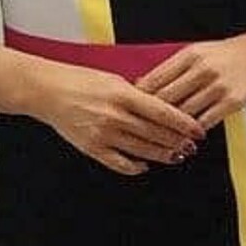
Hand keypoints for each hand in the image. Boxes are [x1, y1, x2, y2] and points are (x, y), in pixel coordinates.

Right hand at [35, 62, 203, 176]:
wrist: (47, 90)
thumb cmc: (79, 80)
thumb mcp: (113, 78)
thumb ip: (137, 94)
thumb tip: (162, 108)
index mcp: (122, 94)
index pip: (163, 112)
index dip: (184, 124)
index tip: (197, 130)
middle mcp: (115, 115)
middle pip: (156, 134)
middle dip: (177, 141)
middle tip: (191, 146)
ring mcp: (103, 134)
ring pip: (142, 150)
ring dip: (162, 155)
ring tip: (176, 156)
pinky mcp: (92, 148)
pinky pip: (119, 163)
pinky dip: (135, 166)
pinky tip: (145, 165)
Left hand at [135, 32, 245, 130]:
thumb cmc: (223, 56)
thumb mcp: (196, 53)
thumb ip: (171, 68)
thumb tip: (141, 85)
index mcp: (189, 55)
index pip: (156, 79)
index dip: (139, 97)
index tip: (131, 109)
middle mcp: (203, 69)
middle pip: (167, 98)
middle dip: (151, 115)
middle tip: (141, 128)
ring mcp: (217, 86)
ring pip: (185, 113)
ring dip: (171, 127)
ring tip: (160, 137)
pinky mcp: (231, 102)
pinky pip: (205, 121)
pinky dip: (192, 131)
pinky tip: (185, 137)